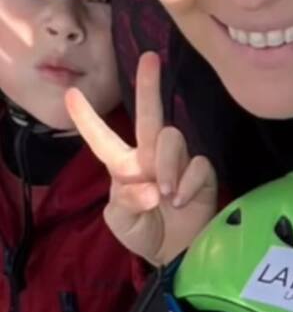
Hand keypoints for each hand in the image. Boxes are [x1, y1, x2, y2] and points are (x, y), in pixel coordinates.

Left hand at [65, 52, 217, 264]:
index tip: (71, 94)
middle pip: (149, 115)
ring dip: (167, 166)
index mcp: (124, 166)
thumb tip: (153, 188)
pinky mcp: (202, 172)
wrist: (175, 254)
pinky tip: (182, 201)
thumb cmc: (144, 233)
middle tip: (149, 57)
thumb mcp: (121, 221)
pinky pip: (197, 164)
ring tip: (166, 196)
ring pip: (171, 139)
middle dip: (148, 85)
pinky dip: (188, 184)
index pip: (102, 139)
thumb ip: (126, 200)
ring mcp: (178, 161)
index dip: (87, 119)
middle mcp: (150, 156)